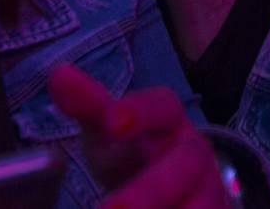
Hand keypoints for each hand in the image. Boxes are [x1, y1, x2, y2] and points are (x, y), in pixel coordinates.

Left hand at [49, 65, 229, 208]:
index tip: (112, 123)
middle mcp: (195, 155)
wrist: (175, 191)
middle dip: (151, 191)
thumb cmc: (133, 155)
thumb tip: (58, 73)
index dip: (141, 113)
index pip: (163, 107)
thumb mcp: (109, 133)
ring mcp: (210, 192)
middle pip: (185, 166)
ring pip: (202, 204)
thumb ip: (88, 106)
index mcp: (169, 123)